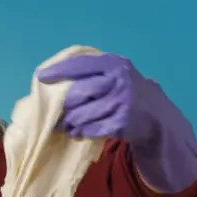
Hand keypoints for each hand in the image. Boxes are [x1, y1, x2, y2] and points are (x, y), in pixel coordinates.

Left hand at [36, 52, 196, 192]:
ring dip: (69, 123)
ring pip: (81, 114)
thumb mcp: (115, 74)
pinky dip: (82, 132)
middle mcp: (118, 80)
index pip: (80, 65)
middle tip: (54, 113)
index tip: (41, 77)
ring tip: (65, 126)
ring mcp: (121, 102)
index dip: (59, 71)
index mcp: (114, 64)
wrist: (156, 116)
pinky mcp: (121, 122)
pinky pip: (91, 129)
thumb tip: (55, 79)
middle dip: (62, 105)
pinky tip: (79, 132)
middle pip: (77, 92)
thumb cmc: (126, 93)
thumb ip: (93, 73)